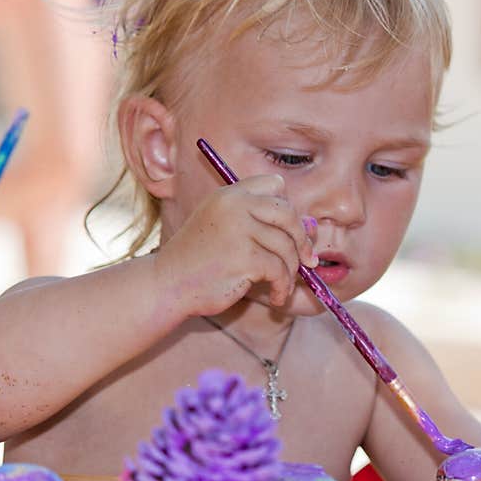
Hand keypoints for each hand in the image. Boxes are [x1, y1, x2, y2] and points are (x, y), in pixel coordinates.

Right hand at [153, 174, 317, 316]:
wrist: (168, 283)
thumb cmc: (200, 260)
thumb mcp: (228, 231)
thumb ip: (264, 225)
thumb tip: (313, 227)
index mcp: (230, 194)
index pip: (274, 184)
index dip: (287, 207)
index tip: (289, 230)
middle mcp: (235, 205)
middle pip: (288, 213)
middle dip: (302, 240)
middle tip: (307, 260)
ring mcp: (240, 230)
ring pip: (286, 246)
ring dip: (290, 271)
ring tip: (281, 285)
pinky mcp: (245, 257)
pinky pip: (280, 270)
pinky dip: (282, 287)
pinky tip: (276, 297)